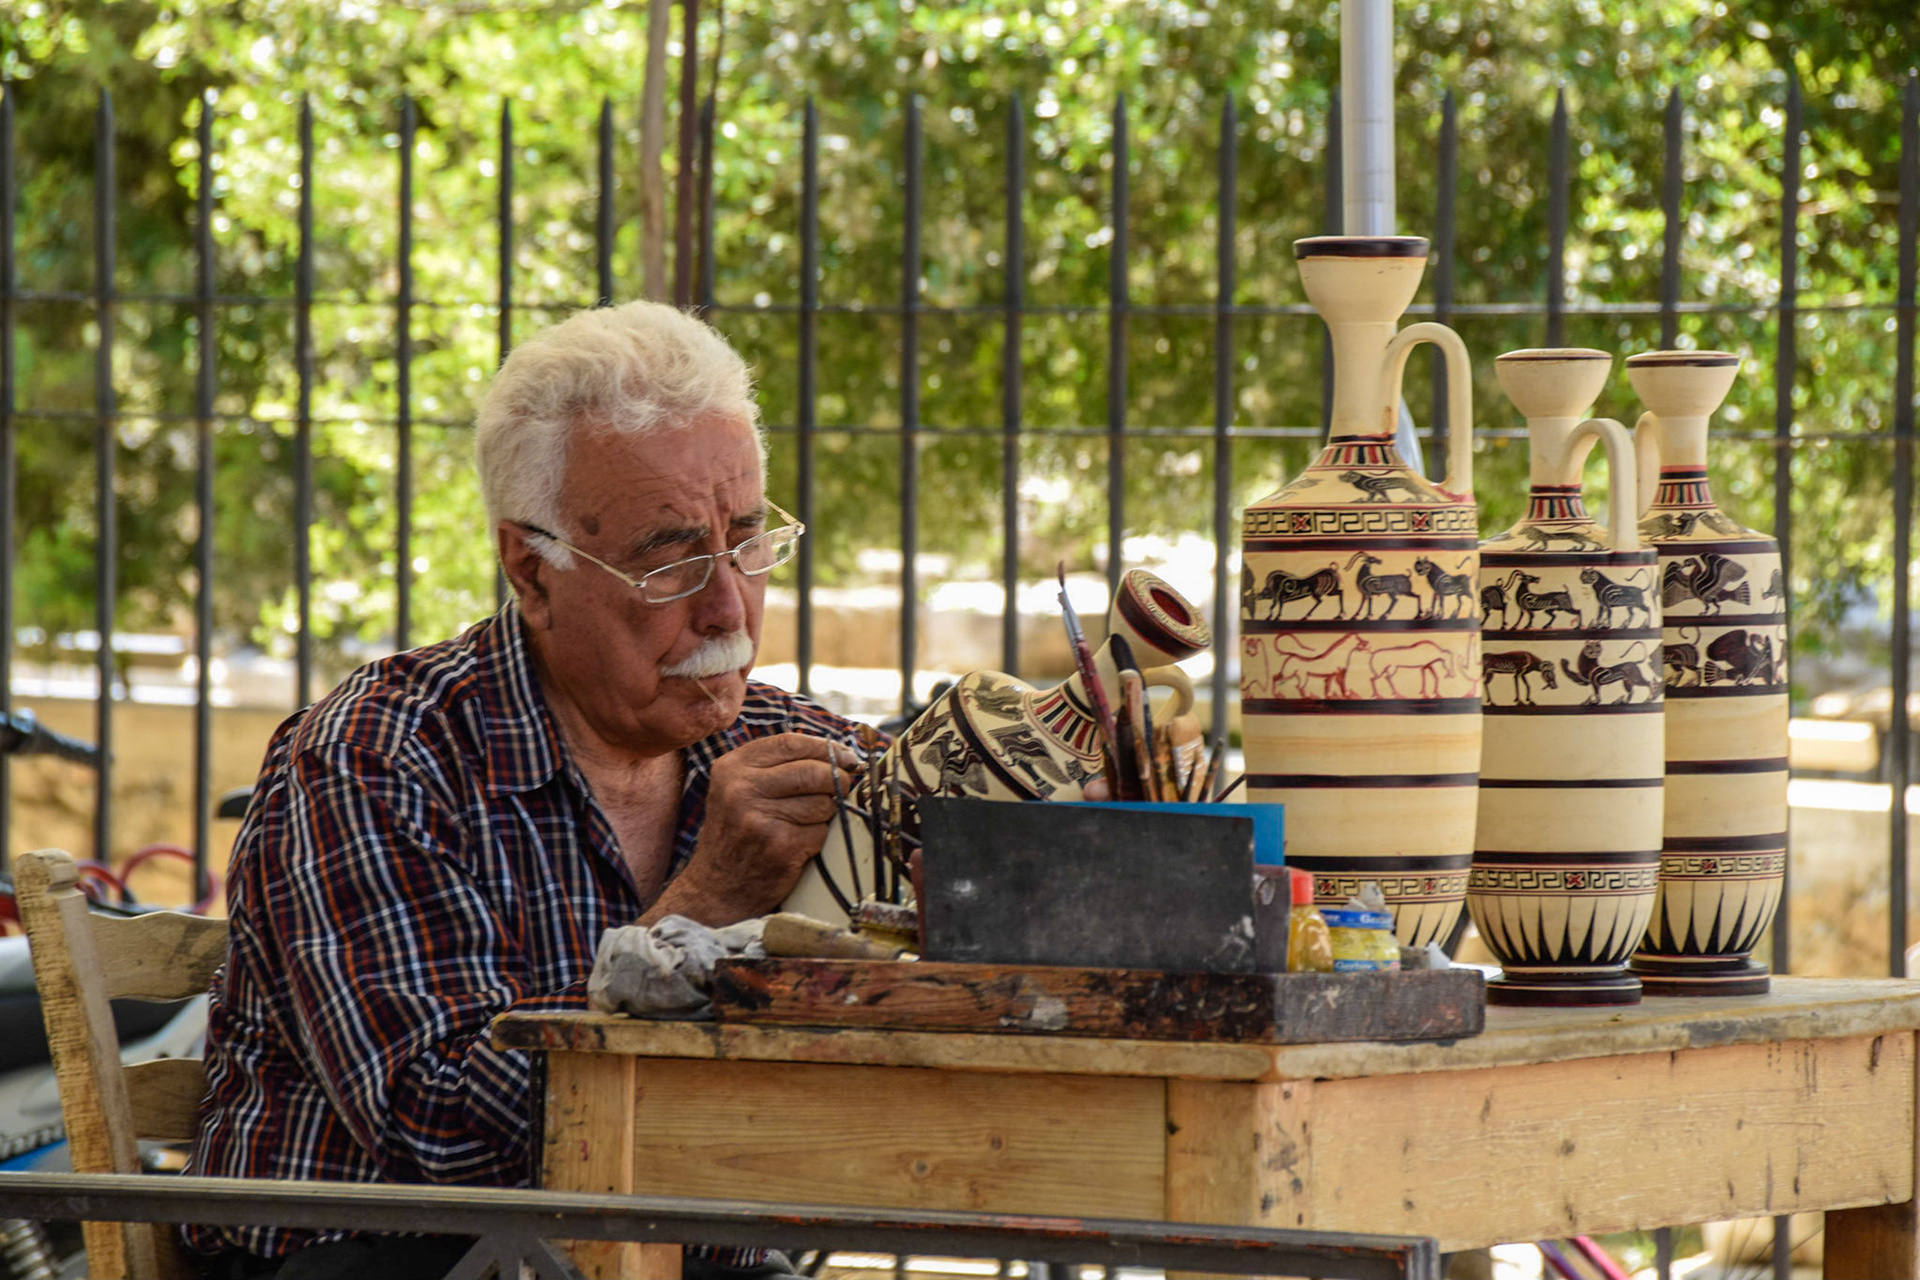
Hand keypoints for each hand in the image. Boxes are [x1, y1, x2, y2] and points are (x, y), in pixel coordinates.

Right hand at [639, 732, 861, 926]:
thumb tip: (835, 752)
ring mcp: (760, 818)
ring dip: (826, 812)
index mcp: (731, 768)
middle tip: (842, 788)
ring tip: (805, 823)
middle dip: (837, 779)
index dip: (825, 747)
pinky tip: (798, 845)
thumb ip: (774, 766)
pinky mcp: (780, 845)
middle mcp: (741, 789)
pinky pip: (821, 831)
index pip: (790, 743)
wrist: (716, 888)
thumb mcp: (737, 790)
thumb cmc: (736, 834)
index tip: (845, 755)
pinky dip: (818, 838)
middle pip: (813, 771)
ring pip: (823, 802)